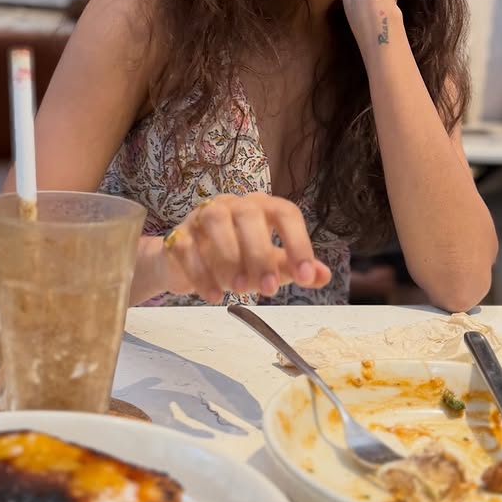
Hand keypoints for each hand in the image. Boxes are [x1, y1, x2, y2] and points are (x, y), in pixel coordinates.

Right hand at [159, 193, 331, 303]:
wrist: (186, 264)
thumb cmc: (235, 258)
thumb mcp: (268, 264)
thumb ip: (292, 267)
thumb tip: (323, 275)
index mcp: (261, 207)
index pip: (285, 213)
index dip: (298, 243)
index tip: (306, 276)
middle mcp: (232, 205)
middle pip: (249, 215)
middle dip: (260, 253)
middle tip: (268, 289)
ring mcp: (201, 216)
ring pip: (215, 222)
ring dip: (230, 258)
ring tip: (239, 289)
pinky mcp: (178, 235)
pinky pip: (186, 247)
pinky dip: (201, 274)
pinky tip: (214, 296)